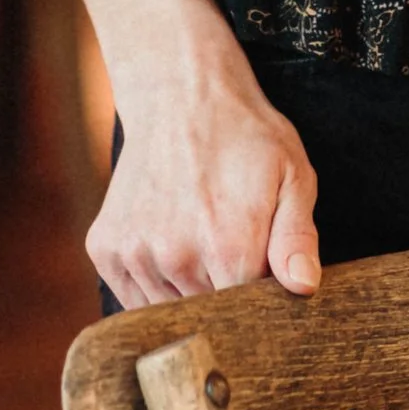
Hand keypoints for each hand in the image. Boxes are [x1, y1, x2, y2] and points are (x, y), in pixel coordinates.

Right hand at [87, 51, 320, 306]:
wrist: (178, 93)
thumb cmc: (244, 136)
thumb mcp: (292, 176)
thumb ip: (297, 238)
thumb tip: (303, 288)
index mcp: (228, 248)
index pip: (247, 315)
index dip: (259, 300)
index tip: (262, 276)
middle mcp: (175, 258)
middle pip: (206, 316)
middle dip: (223, 294)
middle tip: (231, 247)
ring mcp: (134, 254)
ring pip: (168, 311)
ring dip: (186, 292)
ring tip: (199, 239)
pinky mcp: (105, 249)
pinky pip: (132, 297)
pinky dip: (152, 283)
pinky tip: (169, 243)